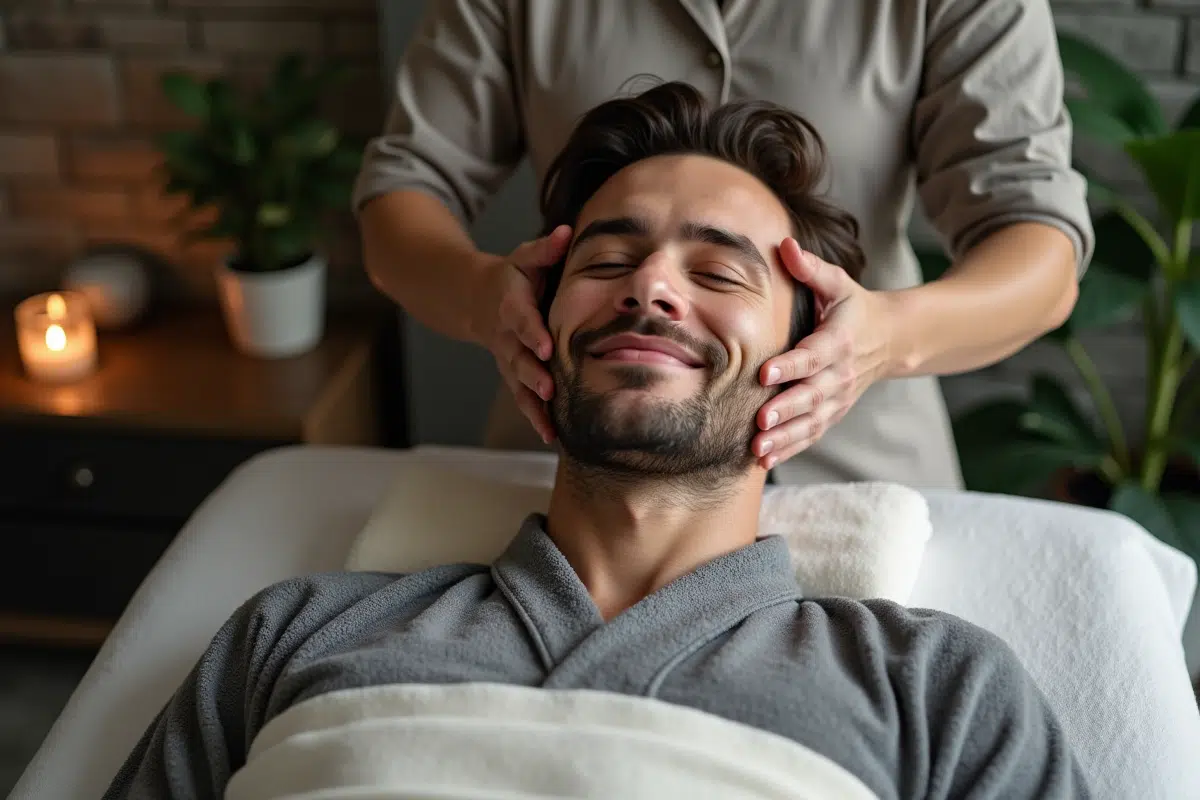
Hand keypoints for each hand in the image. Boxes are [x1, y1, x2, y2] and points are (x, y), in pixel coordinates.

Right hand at [475, 225, 572, 443]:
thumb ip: (544, 249)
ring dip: (534, 405)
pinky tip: (551, 436)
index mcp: (512, 306)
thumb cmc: (512, 278)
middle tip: (548, 389)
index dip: (532, 333)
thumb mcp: (524, 258)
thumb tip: (566, 233)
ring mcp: (509, 360)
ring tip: (550, 426)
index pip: (522, 320)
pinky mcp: (514, 376)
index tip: (547, 346)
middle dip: (532, 375)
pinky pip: (523, 399)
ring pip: (519, 385)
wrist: (477, 301)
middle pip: (518, 359)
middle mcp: (507, 338)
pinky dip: (535, 418)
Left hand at [752, 238, 896, 469]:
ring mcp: (838, 398)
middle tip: (760, 420)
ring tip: (758, 449)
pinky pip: (812, 434)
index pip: (813, 355)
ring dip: (785, 437)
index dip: (791, 365)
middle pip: (812, 395)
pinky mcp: (833, 413)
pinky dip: (791, 448)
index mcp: (839, 340)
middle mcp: (840, 374)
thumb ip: (810, 268)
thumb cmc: (853, 307)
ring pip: (811, 421)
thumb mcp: (837, 283)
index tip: (765, 372)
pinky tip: (765, 461)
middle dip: (786, 409)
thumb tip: (784, 244)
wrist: (891, 339)